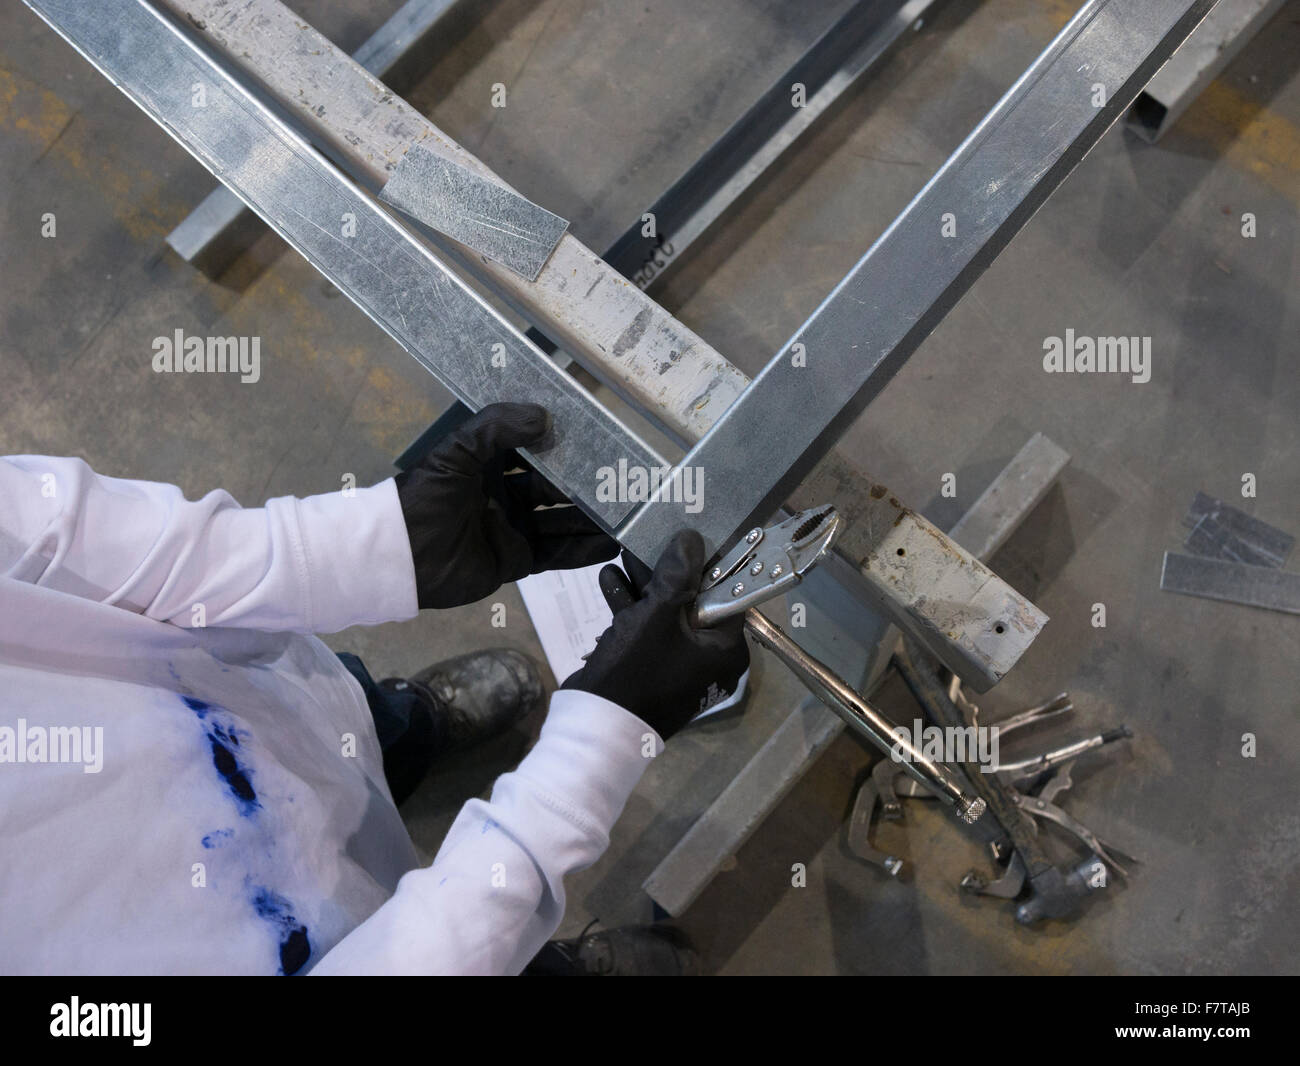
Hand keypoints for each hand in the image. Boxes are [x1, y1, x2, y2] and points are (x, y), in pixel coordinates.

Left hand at [395, 402, 617, 608]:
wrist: (402, 555)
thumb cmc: (426, 497)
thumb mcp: (457, 451)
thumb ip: (498, 427)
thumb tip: (546, 418)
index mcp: (488, 466)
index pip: (534, 451)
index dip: (561, 445)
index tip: (595, 437)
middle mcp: (504, 495)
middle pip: (554, 487)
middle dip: (585, 483)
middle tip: (621, 477)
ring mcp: (512, 529)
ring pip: (561, 520)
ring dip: (591, 517)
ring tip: (626, 510)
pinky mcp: (516, 560)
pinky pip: (556, 554)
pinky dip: (583, 550)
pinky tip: (610, 544)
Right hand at [562, 529, 748, 739]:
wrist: (597, 725)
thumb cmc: (638, 669)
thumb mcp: (658, 614)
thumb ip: (677, 573)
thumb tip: (691, 538)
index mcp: (726, 650)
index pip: (726, 595)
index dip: (706, 564)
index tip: (688, 537)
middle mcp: (709, 658)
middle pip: (692, 602)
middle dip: (664, 572)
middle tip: (648, 542)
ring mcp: (679, 666)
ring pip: (665, 615)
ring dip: (642, 587)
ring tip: (622, 554)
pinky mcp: (652, 671)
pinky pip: (648, 632)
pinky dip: (631, 609)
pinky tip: (609, 580)